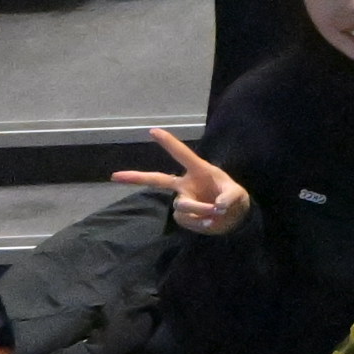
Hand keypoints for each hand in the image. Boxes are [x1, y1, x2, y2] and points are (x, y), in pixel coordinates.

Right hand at [116, 126, 247, 236]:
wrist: (233, 217)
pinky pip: (186, 219)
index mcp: (199, 170)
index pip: (182, 154)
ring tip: (217, 213)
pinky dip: (199, 221)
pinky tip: (210, 221)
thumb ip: (229, 198)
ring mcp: (182, 200)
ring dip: (200, 210)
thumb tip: (217, 208)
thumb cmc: (233, 197)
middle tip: (115, 176)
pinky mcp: (183, 216)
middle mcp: (185, 184)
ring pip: (182, 205)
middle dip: (135, 177)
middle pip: (157, 180)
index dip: (169, 143)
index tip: (152, 131)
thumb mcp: (237, 195)